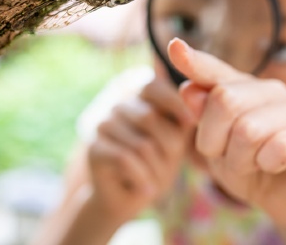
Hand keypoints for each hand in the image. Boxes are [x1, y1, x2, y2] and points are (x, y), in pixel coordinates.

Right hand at [87, 77, 194, 224]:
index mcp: (138, 97)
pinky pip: (124, 159)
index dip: (172, 102)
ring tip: (157, 183)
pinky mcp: (93, 148)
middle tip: (172, 170)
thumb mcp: (176, 140)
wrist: (128, 198)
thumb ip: (182, 118)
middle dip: (169, 148)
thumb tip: (192, 101)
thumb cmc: (158, 164)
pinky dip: (142, 178)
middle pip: (149, 117)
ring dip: (156, 170)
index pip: (153, 86)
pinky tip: (147, 191)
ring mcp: (102, 124)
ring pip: (141, 144)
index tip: (190, 123)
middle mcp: (118, 106)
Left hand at [168, 38, 285, 228]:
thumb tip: (187, 89)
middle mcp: (270, 90)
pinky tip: (273, 166)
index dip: (194, 61)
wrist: (284, 198)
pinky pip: (278, 147)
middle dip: (214, 139)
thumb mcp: (215, 146)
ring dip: (240, 160)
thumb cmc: (247, 166)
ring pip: (248, 130)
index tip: (174, 46)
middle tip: (225, 156)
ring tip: (251, 164)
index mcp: (242, 88)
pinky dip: (266, 165)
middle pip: (225, 100)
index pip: (214, 71)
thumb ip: (203, 118)